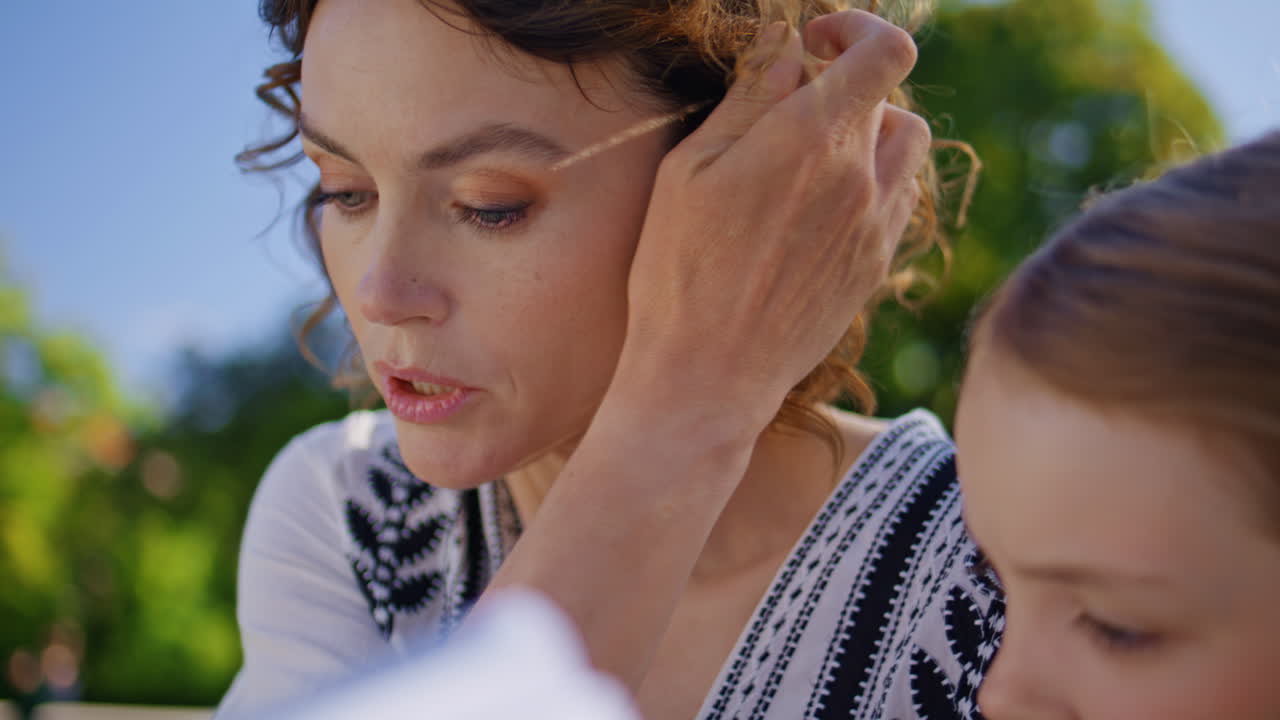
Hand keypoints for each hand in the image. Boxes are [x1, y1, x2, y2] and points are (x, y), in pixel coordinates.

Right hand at [616, 11, 930, 434]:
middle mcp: (860, 178)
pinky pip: (899, 198)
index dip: (856, 29)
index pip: (886, 52)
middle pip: (889, 99)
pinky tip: (825, 203)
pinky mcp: (875, 265)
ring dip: (872, 132)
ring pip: (907, 147)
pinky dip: (875, 180)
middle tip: (791, 111)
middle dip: (844, 89)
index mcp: (811, 139)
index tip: (816, 39)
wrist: (707, 375)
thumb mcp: (689, 170)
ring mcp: (875, 226)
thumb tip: (789, 51)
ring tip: (815, 155)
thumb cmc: (679, 272)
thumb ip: (749, 99)